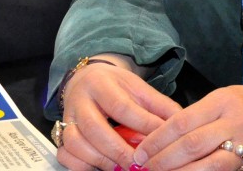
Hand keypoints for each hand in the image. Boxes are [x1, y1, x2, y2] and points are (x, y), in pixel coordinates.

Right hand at [55, 62, 180, 170]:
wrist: (86, 80)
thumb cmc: (116, 87)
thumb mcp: (138, 88)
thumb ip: (160, 105)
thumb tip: (182, 123)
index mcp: (100, 83)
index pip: (122, 107)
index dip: (143, 126)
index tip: (162, 140)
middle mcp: (80, 100)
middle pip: (95, 128)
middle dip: (119, 150)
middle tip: (140, 164)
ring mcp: (67, 118)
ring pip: (76, 143)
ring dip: (101, 160)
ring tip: (123, 168)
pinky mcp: (61, 133)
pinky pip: (65, 154)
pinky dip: (82, 165)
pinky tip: (100, 167)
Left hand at [132, 85, 242, 170]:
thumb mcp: (222, 99)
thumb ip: (195, 116)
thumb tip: (160, 136)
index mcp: (223, 103)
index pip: (182, 122)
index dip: (157, 139)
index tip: (141, 151)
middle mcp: (235, 125)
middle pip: (192, 146)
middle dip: (164, 160)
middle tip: (145, 168)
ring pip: (210, 167)